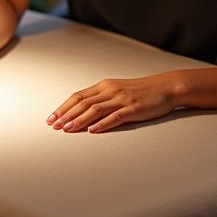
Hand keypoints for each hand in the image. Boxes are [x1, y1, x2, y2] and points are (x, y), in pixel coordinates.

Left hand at [47, 72, 181, 132]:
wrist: (165, 87)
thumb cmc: (140, 91)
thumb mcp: (117, 91)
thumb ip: (102, 98)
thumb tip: (83, 111)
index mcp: (104, 86)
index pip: (78, 96)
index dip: (63, 107)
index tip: (51, 118)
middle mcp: (110, 90)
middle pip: (83, 102)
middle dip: (66, 114)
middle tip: (54, 126)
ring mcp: (121, 99)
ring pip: (95, 109)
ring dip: (79, 120)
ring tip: (67, 129)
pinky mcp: (133, 109)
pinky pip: (115, 117)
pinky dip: (102, 124)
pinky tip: (93, 130)